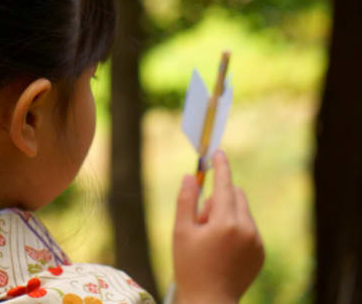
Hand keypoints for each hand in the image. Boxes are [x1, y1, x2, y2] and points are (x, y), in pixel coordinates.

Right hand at [172, 150, 264, 303]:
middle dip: (219, 199)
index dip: (221, 167)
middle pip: (236, 196)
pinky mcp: (261, 252)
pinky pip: (249, 228)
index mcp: (226, 223)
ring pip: (242, 212)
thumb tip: (191, 176)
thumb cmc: (190, 266)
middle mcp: (247, 230)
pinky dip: (235, 229)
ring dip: (227, 215)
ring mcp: (257, 242)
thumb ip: (186, 200)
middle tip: (201, 221)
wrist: (210, 301)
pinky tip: (222, 250)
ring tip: (210, 240)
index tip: (218, 153)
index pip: (226, 186)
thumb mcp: (181, 231)